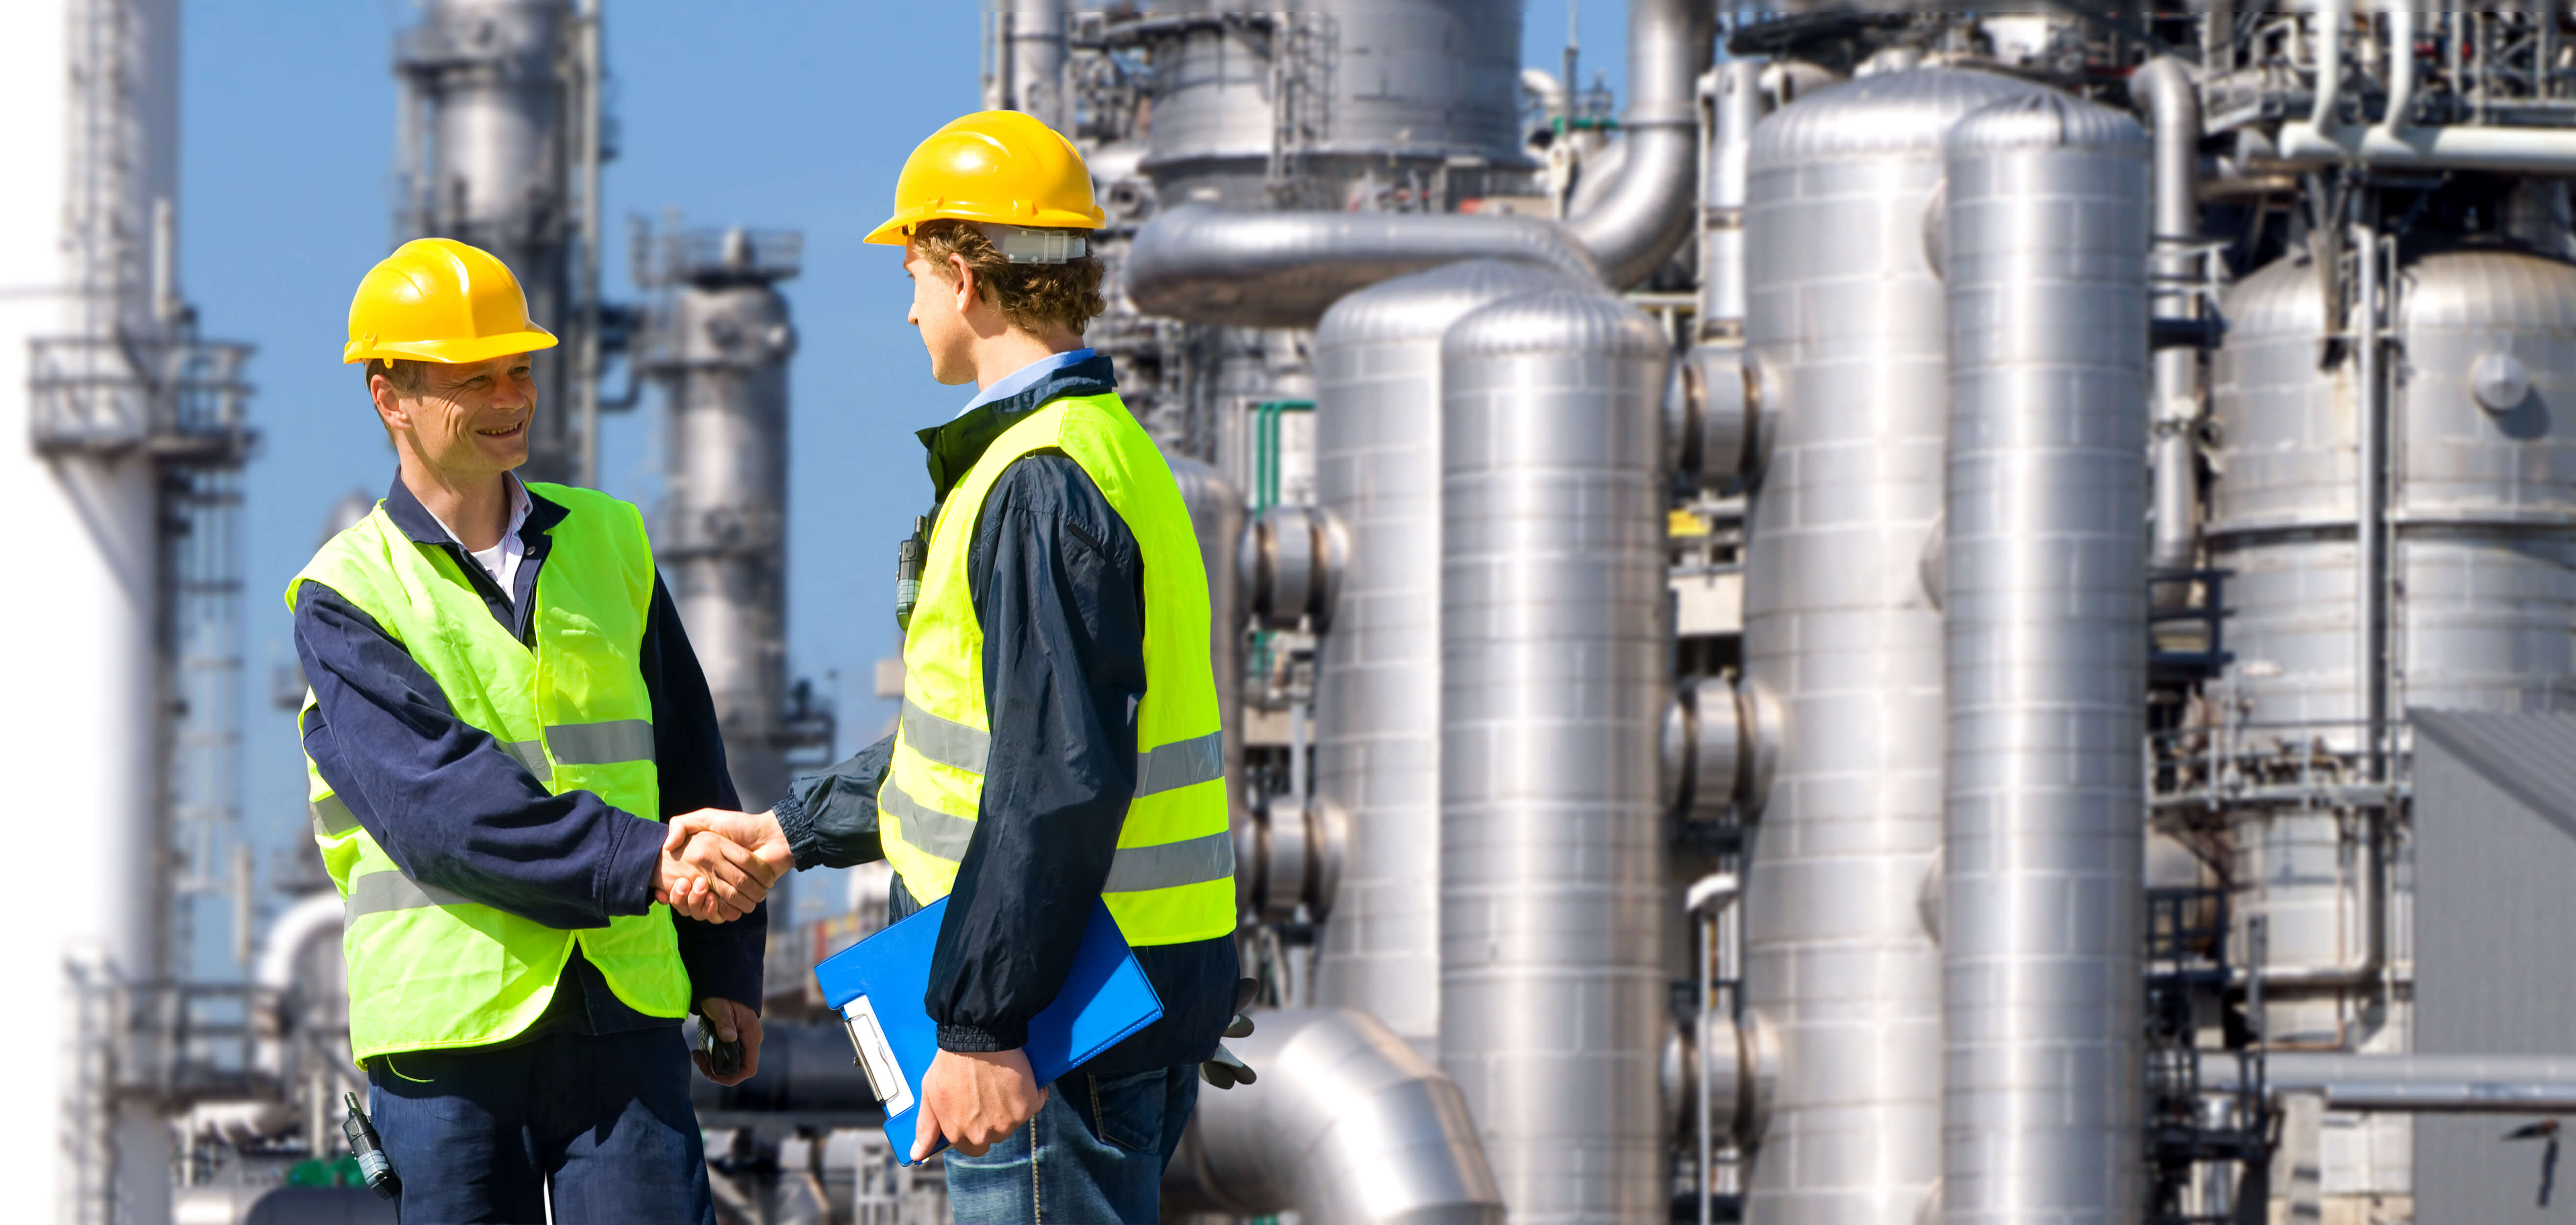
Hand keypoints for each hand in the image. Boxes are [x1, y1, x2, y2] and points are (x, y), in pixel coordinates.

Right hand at [659, 808, 793, 919]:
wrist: (772, 836)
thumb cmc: (741, 825)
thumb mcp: (707, 818)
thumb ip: (683, 825)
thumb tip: (667, 847)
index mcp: (706, 864)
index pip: (683, 885)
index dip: (676, 890)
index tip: (674, 883)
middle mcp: (715, 878)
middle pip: (694, 900)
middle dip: (688, 898)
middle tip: (687, 886)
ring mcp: (729, 890)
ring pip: (708, 909)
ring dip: (702, 906)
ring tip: (703, 892)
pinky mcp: (743, 898)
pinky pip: (725, 913)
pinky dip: (720, 912)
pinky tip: (713, 900)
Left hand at [692, 997, 762, 1085]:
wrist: (724, 983)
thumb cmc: (721, 995)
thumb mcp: (720, 1007)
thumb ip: (725, 1023)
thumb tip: (729, 1037)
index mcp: (751, 1036)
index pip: (749, 1069)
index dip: (732, 1078)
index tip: (712, 1074)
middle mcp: (751, 1041)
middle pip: (739, 1070)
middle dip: (717, 1072)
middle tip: (698, 1060)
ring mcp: (745, 1040)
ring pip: (732, 1065)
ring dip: (714, 1066)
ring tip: (697, 1055)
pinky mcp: (738, 1039)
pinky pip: (729, 1056)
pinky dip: (714, 1059)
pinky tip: (701, 1051)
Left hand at [913, 1048, 1045, 1160]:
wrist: (977, 1036)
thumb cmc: (951, 1063)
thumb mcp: (930, 1094)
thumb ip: (926, 1127)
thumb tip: (917, 1155)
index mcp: (960, 1134)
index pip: (973, 1148)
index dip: (974, 1131)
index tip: (976, 1113)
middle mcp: (986, 1133)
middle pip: (996, 1135)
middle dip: (993, 1119)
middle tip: (988, 1092)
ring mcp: (1009, 1121)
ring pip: (1014, 1121)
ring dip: (1011, 1107)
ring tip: (1001, 1082)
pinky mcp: (1029, 1105)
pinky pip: (1035, 1103)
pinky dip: (1033, 1092)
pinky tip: (1020, 1078)